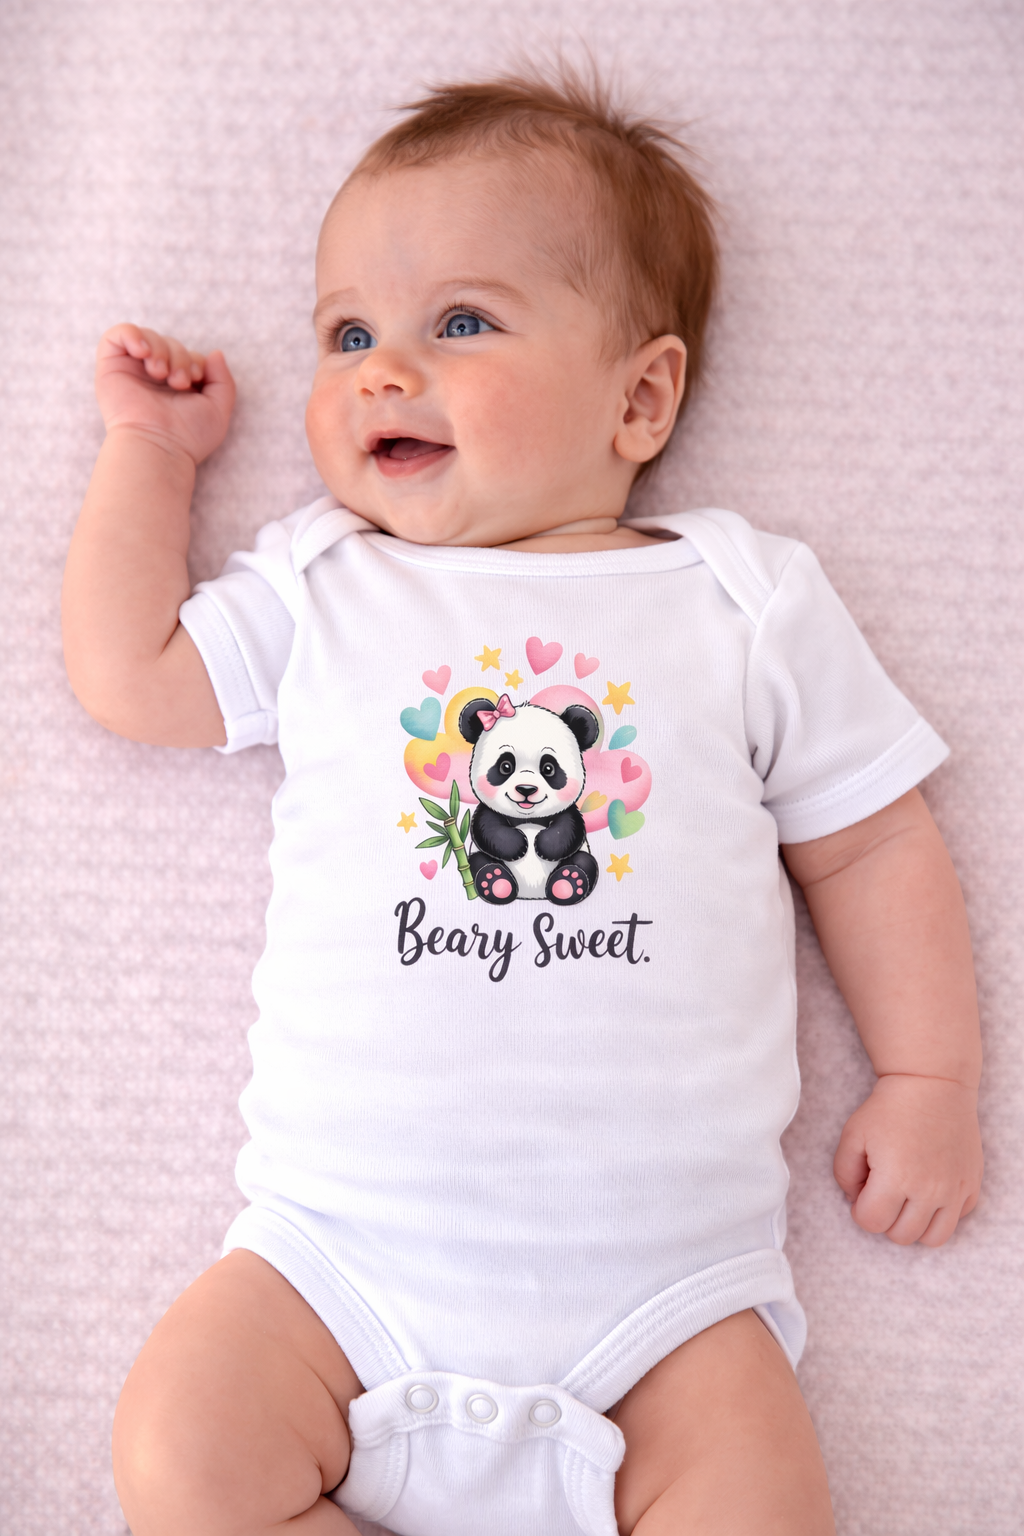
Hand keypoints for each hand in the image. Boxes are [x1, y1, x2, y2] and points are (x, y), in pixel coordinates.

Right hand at [95, 323, 235, 464]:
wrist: (159, 446)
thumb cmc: (188, 436)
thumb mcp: (218, 409)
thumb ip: (223, 380)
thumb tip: (215, 353)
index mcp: (176, 386)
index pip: (188, 355)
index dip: (194, 360)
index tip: (195, 379)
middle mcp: (153, 378)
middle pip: (170, 343)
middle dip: (179, 356)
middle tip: (178, 382)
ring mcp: (132, 372)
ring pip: (148, 337)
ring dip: (160, 349)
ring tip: (160, 373)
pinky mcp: (110, 368)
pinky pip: (118, 334)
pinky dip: (132, 335)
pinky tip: (143, 352)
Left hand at [833, 1073, 982, 1245]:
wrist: (932, 1084)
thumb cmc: (888, 1109)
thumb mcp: (852, 1135)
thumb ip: (844, 1174)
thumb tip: (856, 1200)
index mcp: (895, 1178)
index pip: (872, 1223)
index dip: (860, 1210)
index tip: (863, 1191)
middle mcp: (929, 1190)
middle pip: (901, 1236)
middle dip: (885, 1218)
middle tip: (883, 1190)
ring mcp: (954, 1190)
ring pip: (932, 1238)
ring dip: (914, 1224)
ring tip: (906, 1199)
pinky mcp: (971, 1185)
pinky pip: (956, 1220)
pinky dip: (941, 1213)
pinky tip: (929, 1188)